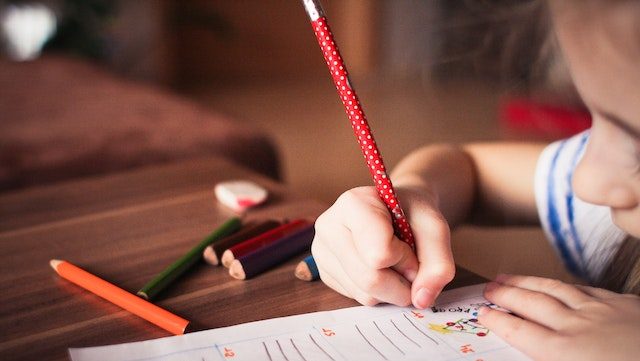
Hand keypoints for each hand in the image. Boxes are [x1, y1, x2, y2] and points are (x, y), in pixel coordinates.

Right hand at [311, 186, 454, 307]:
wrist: (395, 210)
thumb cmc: (412, 213)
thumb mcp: (435, 228)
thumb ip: (438, 263)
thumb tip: (421, 300)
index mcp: (352, 204)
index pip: (379, 254)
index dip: (405, 258)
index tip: (410, 244)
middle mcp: (329, 226)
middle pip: (370, 279)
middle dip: (401, 281)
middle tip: (409, 263)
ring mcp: (322, 251)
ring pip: (364, 294)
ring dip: (392, 289)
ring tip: (394, 263)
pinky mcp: (324, 272)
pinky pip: (357, 298)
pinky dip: (378, 292)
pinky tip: (379, 269)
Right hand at [478, 274, 639, 360]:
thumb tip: (534, 353)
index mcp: (565, 353)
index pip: (520, 331)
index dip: (498, 320)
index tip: (483, 312)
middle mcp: (578, 326)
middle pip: (532, 303)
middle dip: (506, 294)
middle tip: (488, 288)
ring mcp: (603, 312)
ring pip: (556, 289)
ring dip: (528, 282)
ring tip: (510, 276)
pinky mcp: (627, 306)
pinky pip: (588, 289)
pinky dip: (567, 285)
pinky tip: (562, 284)